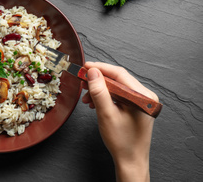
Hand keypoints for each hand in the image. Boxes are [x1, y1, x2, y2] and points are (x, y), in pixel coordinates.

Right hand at [82, 62, 158, 181]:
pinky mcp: (135, 106)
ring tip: (86, 97)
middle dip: (98, 80)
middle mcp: (144, 96)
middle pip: (117, 79)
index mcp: (142, 96)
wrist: (130, 160)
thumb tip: (92, 72)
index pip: (119, 74)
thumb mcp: (106, 114)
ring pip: (116, 87)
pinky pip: (118, 95)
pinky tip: (94, 102)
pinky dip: (105, 96)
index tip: (85, 67)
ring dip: (99, 89)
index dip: (100, 68)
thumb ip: (99, 91)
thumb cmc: (122, 142)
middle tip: (82, 80)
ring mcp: (140, 101)